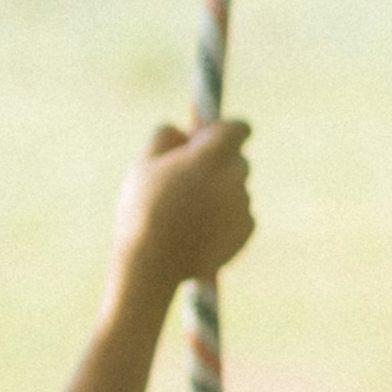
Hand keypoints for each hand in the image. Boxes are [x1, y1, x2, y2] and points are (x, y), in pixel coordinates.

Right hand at [113, 117, 253, 294]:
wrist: (154, 264)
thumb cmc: (145, 209)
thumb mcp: (144, 163)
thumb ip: (165, 136)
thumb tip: (181, 133)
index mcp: (215, 153)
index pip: (239, 127)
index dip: (223, 130)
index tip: (208, 138)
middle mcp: (237, 175)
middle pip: (235, 159)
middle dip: (216, 165)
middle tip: (185, 179)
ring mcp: (244, 204)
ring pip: (233, 189)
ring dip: (216, 193)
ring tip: (182, 214)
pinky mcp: (247, 231)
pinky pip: (236, 215)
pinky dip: (222, 219)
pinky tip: (195, 232)